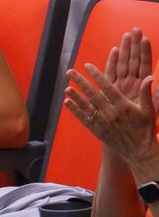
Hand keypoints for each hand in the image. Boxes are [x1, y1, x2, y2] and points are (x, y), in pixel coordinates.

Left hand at [65, 29, 158, 167]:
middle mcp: (110, 113)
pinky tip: (66, 102)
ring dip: (75, 96)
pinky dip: (74, 111)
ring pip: (86, 107)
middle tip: (70, 72)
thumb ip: (147, 93)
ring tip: (66, 87)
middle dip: (80, 82)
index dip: (97, 76)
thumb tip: (150, 77)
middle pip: (93, 94)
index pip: (107, 87)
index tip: (88, 66)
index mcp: (123, 106)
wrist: (138, 150)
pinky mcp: (96, 130)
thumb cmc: (144, 128)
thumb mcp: (149, 110)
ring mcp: (102, 122)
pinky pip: (84, 119)